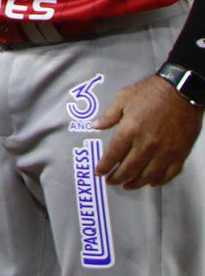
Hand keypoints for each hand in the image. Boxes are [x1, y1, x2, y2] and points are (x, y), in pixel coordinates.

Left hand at [94, 74, 203, 188]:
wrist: (181, 90)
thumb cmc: (151, 92)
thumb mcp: (123, 99)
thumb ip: (109, 116)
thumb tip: (95, 126)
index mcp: (130, 130)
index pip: (113, 155)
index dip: (104, 166)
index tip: (99, 172)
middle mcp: (147, 144)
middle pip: (130, 169)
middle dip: (118, 178)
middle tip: (111, 182)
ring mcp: (165, 150)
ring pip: (149, 175)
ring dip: (137, 183)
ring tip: (128, 185)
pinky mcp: (180, 153)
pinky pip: (170, 173)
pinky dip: (160, 180)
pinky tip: (152, 182)